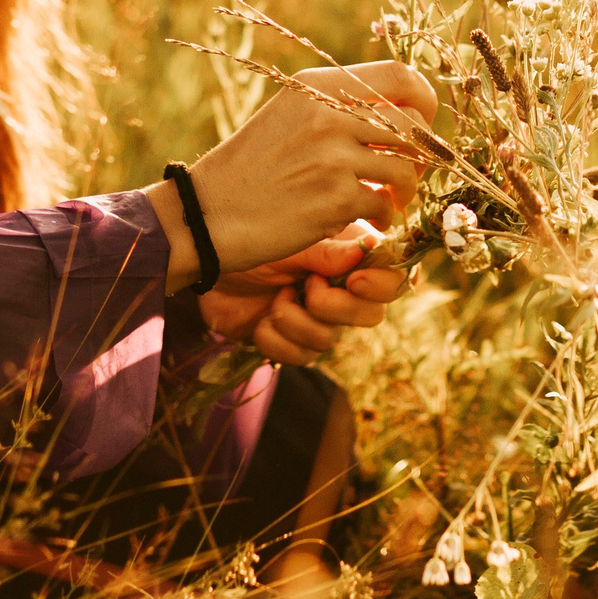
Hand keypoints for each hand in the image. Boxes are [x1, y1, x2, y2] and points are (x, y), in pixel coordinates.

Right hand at [151, 61, 437, 290]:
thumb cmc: (251, 168)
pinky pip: (385, 204)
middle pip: (413, 122)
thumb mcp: (288, 115)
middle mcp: (329, 114)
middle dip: (423, 151)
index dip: (424, 100)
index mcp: (317, 86)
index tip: (423, 123)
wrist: (208, 213)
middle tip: (408, 170)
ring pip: (406, 167)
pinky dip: (384, 215)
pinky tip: (369, 220)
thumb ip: (337, 106)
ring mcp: (334, 156)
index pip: (400, 75)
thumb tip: (399, 112)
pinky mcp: (336, 199)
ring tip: (390, 199)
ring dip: (406, 188)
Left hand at [199, 224, 411, 364]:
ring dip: (298, 321)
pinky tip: (261, 322)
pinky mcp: (291, 342)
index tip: (356, 281)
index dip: (383, 284)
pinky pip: (302, 357)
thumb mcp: (292, 241)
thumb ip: (331, 251)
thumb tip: (370, 250)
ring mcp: (317, 318)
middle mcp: (340, 289)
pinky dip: (277, 340)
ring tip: (275, 300)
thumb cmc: (250, 241)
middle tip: (309, 289)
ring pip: (332, 339)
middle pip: (372, 315)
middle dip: (338, 308)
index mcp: (349, 255)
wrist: (205, 266)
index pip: (392, 276)